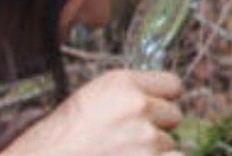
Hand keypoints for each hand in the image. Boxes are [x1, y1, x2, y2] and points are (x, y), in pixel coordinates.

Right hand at [0, 70, 183, 155]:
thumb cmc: (57, 141)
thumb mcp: (90, 103)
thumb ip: (128, 97)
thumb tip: (164, 104)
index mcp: (121, 83)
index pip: (172, 85)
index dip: (160, 102)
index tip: (147, 114)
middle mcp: (137, 106)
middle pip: (174, 115)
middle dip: (155, 129)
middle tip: (121, 143)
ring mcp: (145, 138)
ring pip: (169, 145)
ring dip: (151, 154)